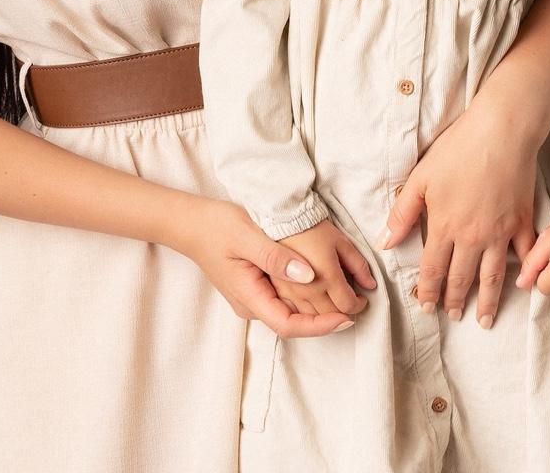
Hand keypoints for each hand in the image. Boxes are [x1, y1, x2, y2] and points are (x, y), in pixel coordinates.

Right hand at [174, 197, 360, 337]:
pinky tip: (325, 284)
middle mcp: (252, 304)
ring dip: (318, 309)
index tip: (347, 318)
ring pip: (290, 312)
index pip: (289, 325)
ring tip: (348, 298)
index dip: (319, 326)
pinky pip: (285, 299)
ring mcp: (253, 297)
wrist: (192, 223)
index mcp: (250, 297)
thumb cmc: (217, 227)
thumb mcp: (247, 236)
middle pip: (293, 323)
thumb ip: (276, 257)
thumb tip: (308, 275)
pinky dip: (307, 296)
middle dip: (325, 319)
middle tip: (357, 308)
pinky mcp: (256, 285)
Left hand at [379, 100, 538, 327]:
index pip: (433, 270)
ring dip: (487, 301)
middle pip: (461, 278)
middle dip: (455, 300)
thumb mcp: (421, 178)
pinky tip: (522, 284)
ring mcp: (500, 233)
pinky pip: (523, 255)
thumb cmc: (458, 149)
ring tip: (483, 319)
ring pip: (492, 277)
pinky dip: (524, 272)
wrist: (501, 131)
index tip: (426, 307)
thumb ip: (403, 213)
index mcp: (445, 227)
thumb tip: (386, 243)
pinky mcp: (521, 222)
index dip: (428, 291)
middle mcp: (472, 238)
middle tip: (453, 315)